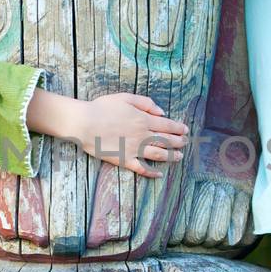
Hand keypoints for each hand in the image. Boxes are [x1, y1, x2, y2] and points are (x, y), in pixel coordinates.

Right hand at [70, 94, 189, 178]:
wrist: (85, 123)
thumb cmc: (102, 108)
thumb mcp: (125, 97)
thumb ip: (146, 103)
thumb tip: (161, 112)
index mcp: (143, 119)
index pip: (167, 125)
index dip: (178, 128)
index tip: (186, 130)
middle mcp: (142, 135)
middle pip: (166, 140)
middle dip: (179, 142)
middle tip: (186, 143)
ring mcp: (134, 149)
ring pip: (159, 154)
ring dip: (171, 156)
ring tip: (179, 157)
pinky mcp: (124, 160)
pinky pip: (141, 168)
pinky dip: (152, 172)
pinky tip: (159, 174)